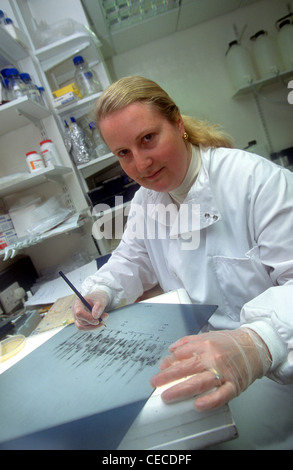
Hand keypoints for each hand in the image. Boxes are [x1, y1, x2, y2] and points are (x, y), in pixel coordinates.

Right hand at [73, 290, 108, 329]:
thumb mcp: (101, 299)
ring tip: (104, 318)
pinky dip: (94, 327)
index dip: (88, 318)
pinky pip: (86, 328)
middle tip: (106, 316)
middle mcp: (75, 311)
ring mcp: (77, 318)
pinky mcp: (81, 323)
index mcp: (78, 303)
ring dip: (94, 326)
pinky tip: (101, 321)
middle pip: (81, 322)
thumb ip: (99, 306)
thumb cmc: (98, 298)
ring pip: (83, 327)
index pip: (79, 313)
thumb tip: (95, 316)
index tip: (97, 320)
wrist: (98, 300)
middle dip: (93, 322)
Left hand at [150, 328, 271, 410]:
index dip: (169, 362)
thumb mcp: (207, 336)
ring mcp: (224, 372)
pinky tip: (197, 405)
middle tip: (155, 383)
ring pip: (200, 382)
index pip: (182, 354)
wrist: (255, 347)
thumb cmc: (229, 343)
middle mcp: (213, 357)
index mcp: (205, 344)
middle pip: (187, 368)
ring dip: (181, 390)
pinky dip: (209, 401)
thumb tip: (170, 350)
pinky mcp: (234, 385)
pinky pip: (221, 395)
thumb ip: (187, 342)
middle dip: (168, 376)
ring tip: (167, 395)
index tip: (160, 369)